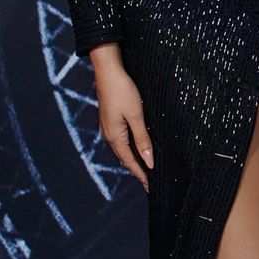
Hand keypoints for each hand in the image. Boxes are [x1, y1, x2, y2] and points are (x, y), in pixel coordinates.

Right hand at [90, 43, 152, 192]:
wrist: (108, 71)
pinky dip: (129, 148)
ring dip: (133, 159)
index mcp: (114, 137)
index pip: (129, 162)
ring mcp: (108, 127)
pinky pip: (120, 139)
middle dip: (137, 169)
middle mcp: (109, 135)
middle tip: (149, 182)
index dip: (140, 174)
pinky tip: (135, 147)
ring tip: (144, 168)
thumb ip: (142, 139)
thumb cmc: (123, 91)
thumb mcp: (136, 115)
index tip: (150, 187)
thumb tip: (149, 162)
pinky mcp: (110, 119)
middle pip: (124, 158)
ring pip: (122, 149)